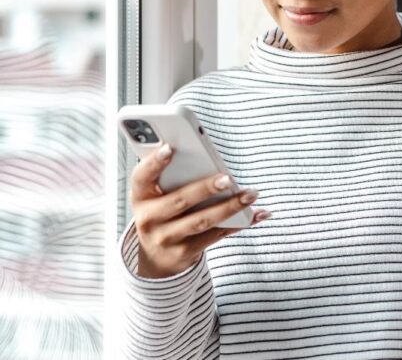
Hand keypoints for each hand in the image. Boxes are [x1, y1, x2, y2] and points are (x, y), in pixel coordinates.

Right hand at [130, 144, 270, 277]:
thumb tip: (203, 153)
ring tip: (250, 194)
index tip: (169, 148)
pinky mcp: (185, 252)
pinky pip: (216, 235)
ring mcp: (166, 238)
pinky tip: (257, 214)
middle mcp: (149, 220)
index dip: (153, 163)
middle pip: (179, 201)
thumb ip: (171, 176)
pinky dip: (239, 224)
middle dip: (205, 188)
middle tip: (227, 178)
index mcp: (141, 197)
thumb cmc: (162, 212)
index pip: (141, 177)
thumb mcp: (156, 195)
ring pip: (202, 221)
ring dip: (229, 207)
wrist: (155, 257)